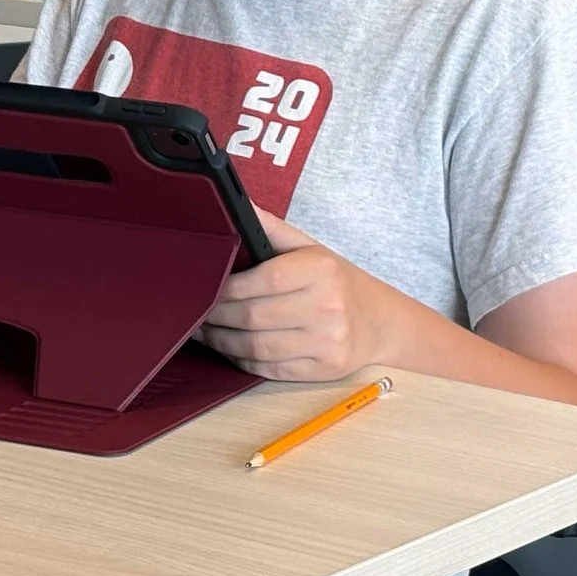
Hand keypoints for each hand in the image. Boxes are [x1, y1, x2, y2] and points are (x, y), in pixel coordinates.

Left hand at [199, 212, 401, 380]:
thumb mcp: (309, 248)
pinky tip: (230, 349)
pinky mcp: (323, 369)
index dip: (227, 288)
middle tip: (196, 312)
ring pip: (257, 347)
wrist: (379, 322)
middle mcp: (327, 307)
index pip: (263, 280)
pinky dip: (243, 360)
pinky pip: (270, 368)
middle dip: (216, 317)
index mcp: (321, 270)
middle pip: (254, 317)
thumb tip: (236, 206)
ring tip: (206, 332)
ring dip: (222, 342)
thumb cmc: (336, 281)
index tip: (206, 287)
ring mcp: (327, 342)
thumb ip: (271, 229)